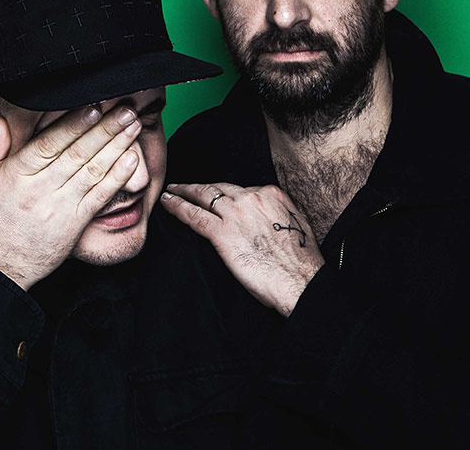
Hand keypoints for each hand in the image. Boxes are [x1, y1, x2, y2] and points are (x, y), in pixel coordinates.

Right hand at [0, 105, 141, 289]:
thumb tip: (1, 122)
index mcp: (17, 175)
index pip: (50, 143)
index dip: (74, 124)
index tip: (93, 106)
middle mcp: (42, 189)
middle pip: (78, 153)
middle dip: (105, 129)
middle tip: (125, 109)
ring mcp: (61, 207)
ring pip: (93, 171)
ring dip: (117, 147)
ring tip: (133, 127)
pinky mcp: (74, 224)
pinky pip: (99, 198)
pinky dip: (117, 178)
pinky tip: (132, 161)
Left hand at [161, 182, 323, 315]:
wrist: (300, 281)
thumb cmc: (302, 262)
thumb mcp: (296, 225)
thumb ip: (276, 215)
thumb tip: (266, 218)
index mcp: (271, 194)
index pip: (240, 190)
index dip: (225, 195)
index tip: (216, 199)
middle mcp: (251, 198)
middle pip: (218, 189)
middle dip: (199, 187)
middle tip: (183, 187)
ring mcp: (235, 213)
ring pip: (203, 196)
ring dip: (183, 192)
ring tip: (171, 192)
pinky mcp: (222, 232)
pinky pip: (193, 215)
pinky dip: (177, 207)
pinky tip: (167, 203)